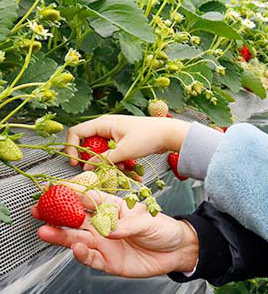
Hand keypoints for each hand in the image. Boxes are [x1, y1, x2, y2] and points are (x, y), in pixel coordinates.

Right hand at [32, 189, 199, 277]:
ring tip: (45, 231)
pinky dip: (81, 255)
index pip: (88, 199)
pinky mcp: (108, 262)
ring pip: (77, 239)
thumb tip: (109, 230)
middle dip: (56, 215)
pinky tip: (74, 249)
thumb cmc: (164, 230)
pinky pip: (90, 258)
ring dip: (61, 235)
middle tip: (39, 210)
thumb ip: (128, 226)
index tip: (55, 189)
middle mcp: (104, 226)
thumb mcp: (148, 222)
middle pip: (75, 220)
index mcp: (113, 209)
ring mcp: (104, 244)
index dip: (71, 194)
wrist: (177, 251)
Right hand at [64, 114, 189, 169]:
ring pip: (102, 151)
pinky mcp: (123, 141)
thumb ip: (103, 160)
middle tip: (99, 170)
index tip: (75, 163)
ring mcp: (115, 134)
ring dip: (108, 163)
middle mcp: (107, 127)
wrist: (170, 134)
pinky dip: (118, 161)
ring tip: (120, 169)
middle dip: (93, 159)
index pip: (76, 133)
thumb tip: (86, 168)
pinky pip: (113, 153)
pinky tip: (128, 168)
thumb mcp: (123, 151)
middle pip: (89, 144)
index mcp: (103, 123)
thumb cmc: (148, 137)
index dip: (72, 147)